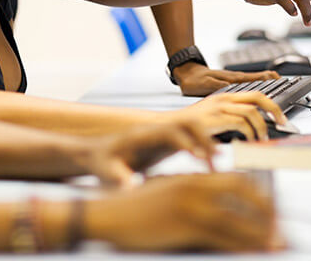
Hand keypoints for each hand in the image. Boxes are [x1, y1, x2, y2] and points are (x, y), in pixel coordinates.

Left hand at [80, 120, 218, 186]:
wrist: (95, 155)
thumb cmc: (99, 163)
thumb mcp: (105, 171)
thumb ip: (117, 177)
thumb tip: (130, 188)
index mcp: (141, 135)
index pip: (169, 131)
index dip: (186, 142)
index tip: (199, 158)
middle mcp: (155, 131)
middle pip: (186, 123)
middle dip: (203, 138)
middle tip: (215, 160)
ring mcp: (161, 136)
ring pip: (191, 129)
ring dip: (206, 142)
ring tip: (215, 164)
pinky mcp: (165, 144)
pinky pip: (189, 141)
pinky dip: (201, 150)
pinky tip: (206, 169)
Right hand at [85, 173, 280, 251]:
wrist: (106, 214)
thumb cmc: (132, 207)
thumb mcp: (166, 192)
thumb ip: (191, 195)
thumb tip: (214, 209)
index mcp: (192, 177)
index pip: (237, 180)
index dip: (259, 196)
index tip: (272, 210)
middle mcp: (195, 187)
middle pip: (245, 194)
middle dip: (267, 212)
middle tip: (279, 229)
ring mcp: (191, 206)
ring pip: (238, 219)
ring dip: (261, 234)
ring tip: (276, 245)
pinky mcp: (184, 226)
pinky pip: (223, 238)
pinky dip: (242, 246)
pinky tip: (252, 253)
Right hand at [169, 91, 285, 140]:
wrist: (167, 128)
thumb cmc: (189, 128)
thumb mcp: (213, 119)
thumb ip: (230, 119)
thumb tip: (250, 128)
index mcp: (224, 97)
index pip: (255, 94)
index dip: (271, 104)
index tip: (281, 116)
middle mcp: (223, 99)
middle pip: (257, 97)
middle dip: (274, 109)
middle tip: (282, 122)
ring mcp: (218, 107)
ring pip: (251, 111)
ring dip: (261, 126)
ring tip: (261, 138)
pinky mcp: (214, 119)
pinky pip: (240, 122)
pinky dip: (249, 132)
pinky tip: (248, 140)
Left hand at [172, 62, 280, 95]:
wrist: (185, 73)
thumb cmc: (194, 80)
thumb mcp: (205, 85)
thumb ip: (219, 87)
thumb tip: (233, 89)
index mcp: (232, 79)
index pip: (255, 79)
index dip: (268, 80)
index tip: (280, 81)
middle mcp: (235, 78)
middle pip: (259, 78)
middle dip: (273, 80)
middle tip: (286, 83)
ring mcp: (234, 80)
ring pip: (255, 81)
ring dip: (268, 82)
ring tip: (280, 84)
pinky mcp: (230, 82)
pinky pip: (248, 83)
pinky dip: (258, 84)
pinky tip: (261, 88)